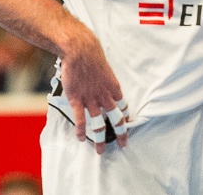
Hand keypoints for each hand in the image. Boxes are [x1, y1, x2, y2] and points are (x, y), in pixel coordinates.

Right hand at [59, 29, 128, 153]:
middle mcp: (105, 96)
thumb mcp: (105, 69)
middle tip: (122, 144)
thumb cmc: (92, 56)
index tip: (125, 125)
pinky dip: (82, 131)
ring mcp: (92, 99)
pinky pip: (81, 119)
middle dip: (120, 133)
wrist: (81, 51)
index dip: (125, 118)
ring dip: (100, 139)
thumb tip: (102, 83)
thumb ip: (104, 80)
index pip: (123, 107)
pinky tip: (82, 139)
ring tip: (100, 151)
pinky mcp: (78, 100)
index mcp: (114, 88)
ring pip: (99, 124)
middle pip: (116, 119)